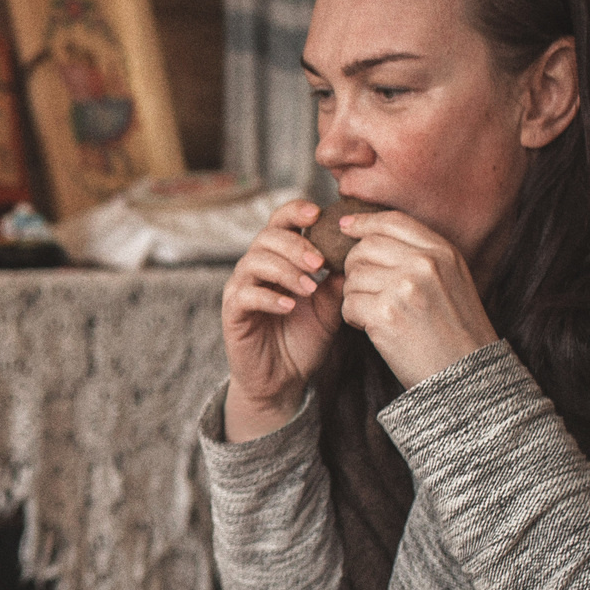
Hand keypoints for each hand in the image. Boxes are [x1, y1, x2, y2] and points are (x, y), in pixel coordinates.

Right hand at [221, 197, 345, 438]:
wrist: (283, 379)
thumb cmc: (304, 339)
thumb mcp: (330, 308)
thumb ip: (338, 281)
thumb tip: (356, 254)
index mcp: (280, 258)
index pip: (282, 221)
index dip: (296, 210)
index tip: (319, 213)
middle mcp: (256, 267)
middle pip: (267, 236)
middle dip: (296, 244)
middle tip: (319, 263)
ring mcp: (241, 288)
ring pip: (254, 261)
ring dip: (285, 270)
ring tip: (309, 288)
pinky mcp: (232, 312)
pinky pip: (245, 294)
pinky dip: (269, 297)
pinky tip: (290, 306)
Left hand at [335, 209, 499, 387]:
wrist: (465, 374)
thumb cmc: (455, 331)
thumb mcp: (452, 280)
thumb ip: (421, 255)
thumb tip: (369, 234)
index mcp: (443, 252)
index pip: (392, 221)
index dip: (364, 222)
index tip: (346, 227)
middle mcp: (424, 264)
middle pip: (364, 248)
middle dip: (355, 267)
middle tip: (365, 290)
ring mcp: (404, 288)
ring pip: (352, 277)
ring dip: (355, 296)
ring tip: (376, 314)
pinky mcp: (385, 315)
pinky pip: (348, 304)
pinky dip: (353, 318)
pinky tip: (372, 328)